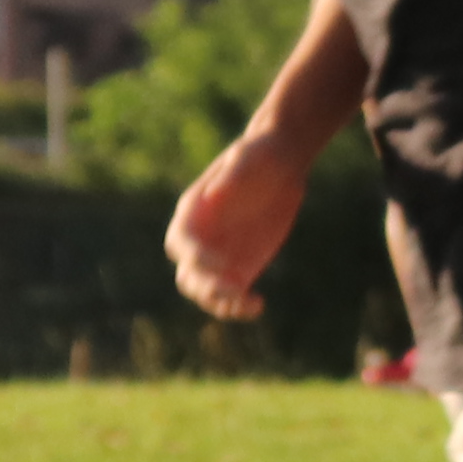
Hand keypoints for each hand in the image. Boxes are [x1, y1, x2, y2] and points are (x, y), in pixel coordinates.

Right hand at [166, 127, 315, 318]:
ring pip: (206, 292)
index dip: (193, 256)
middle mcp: (202, 238)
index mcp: (194, 211)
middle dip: (205, 287)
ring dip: (220, 304)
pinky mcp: (241, 267)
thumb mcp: (247, 157)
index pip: (180, 242)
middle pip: (188, 275)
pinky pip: (233, 296)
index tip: (218, 262)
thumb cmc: (260, 155)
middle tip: (233, 290)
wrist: (281, 164)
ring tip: (246, 303)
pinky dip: (240, 306)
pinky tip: (258, 305)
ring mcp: (219, 256)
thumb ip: (231, 175)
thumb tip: (213, 195)